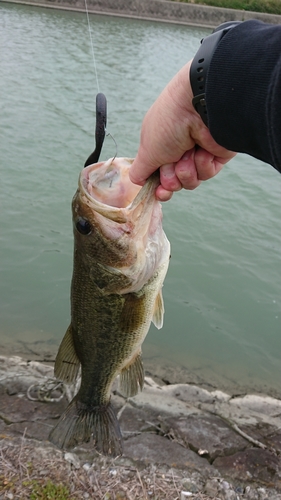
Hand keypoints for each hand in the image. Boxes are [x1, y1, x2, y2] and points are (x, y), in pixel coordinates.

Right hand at [129, 61, 235, 200]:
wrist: (199, 106)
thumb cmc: (168, 123)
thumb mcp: (147, 150)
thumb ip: (140, 170)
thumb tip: (136, 181)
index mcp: (160, 146)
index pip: (159, 176)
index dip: (159, 187)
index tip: (159, 192)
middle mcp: (179, 150)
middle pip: (175, 182)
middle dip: (172, 178)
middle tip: (172, 164)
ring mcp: (198, 152)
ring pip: (191, 180)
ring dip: (187, 170)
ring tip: (188, 152)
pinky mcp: (217, 155)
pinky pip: (208, 173)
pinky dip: (203, 164)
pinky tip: (202, 149)